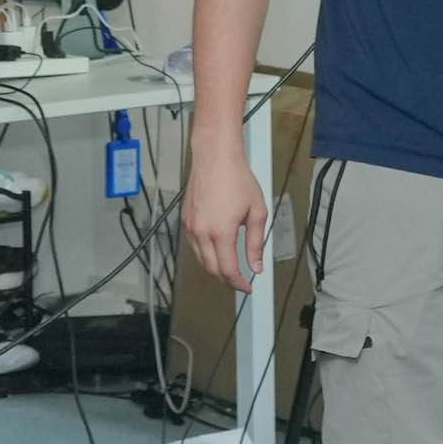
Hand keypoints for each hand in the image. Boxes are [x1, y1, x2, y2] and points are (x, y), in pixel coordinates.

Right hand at [182, 150, 268, 286]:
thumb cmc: (236, 178)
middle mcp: (202, 232)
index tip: (247, 287)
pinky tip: (217, 249)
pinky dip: (205, 253)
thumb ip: (255, 243)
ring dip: (215, 267)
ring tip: (230, 265)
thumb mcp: (256, 212)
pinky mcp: (186, 220)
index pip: (228, 270)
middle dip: (227, 279)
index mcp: (221, 232)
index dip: (238, 283)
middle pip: (212, 269)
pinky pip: (194, 245)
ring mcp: (191, 226)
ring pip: (200, 259)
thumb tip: (256, 265)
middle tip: (241, 279)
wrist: (215, 157)